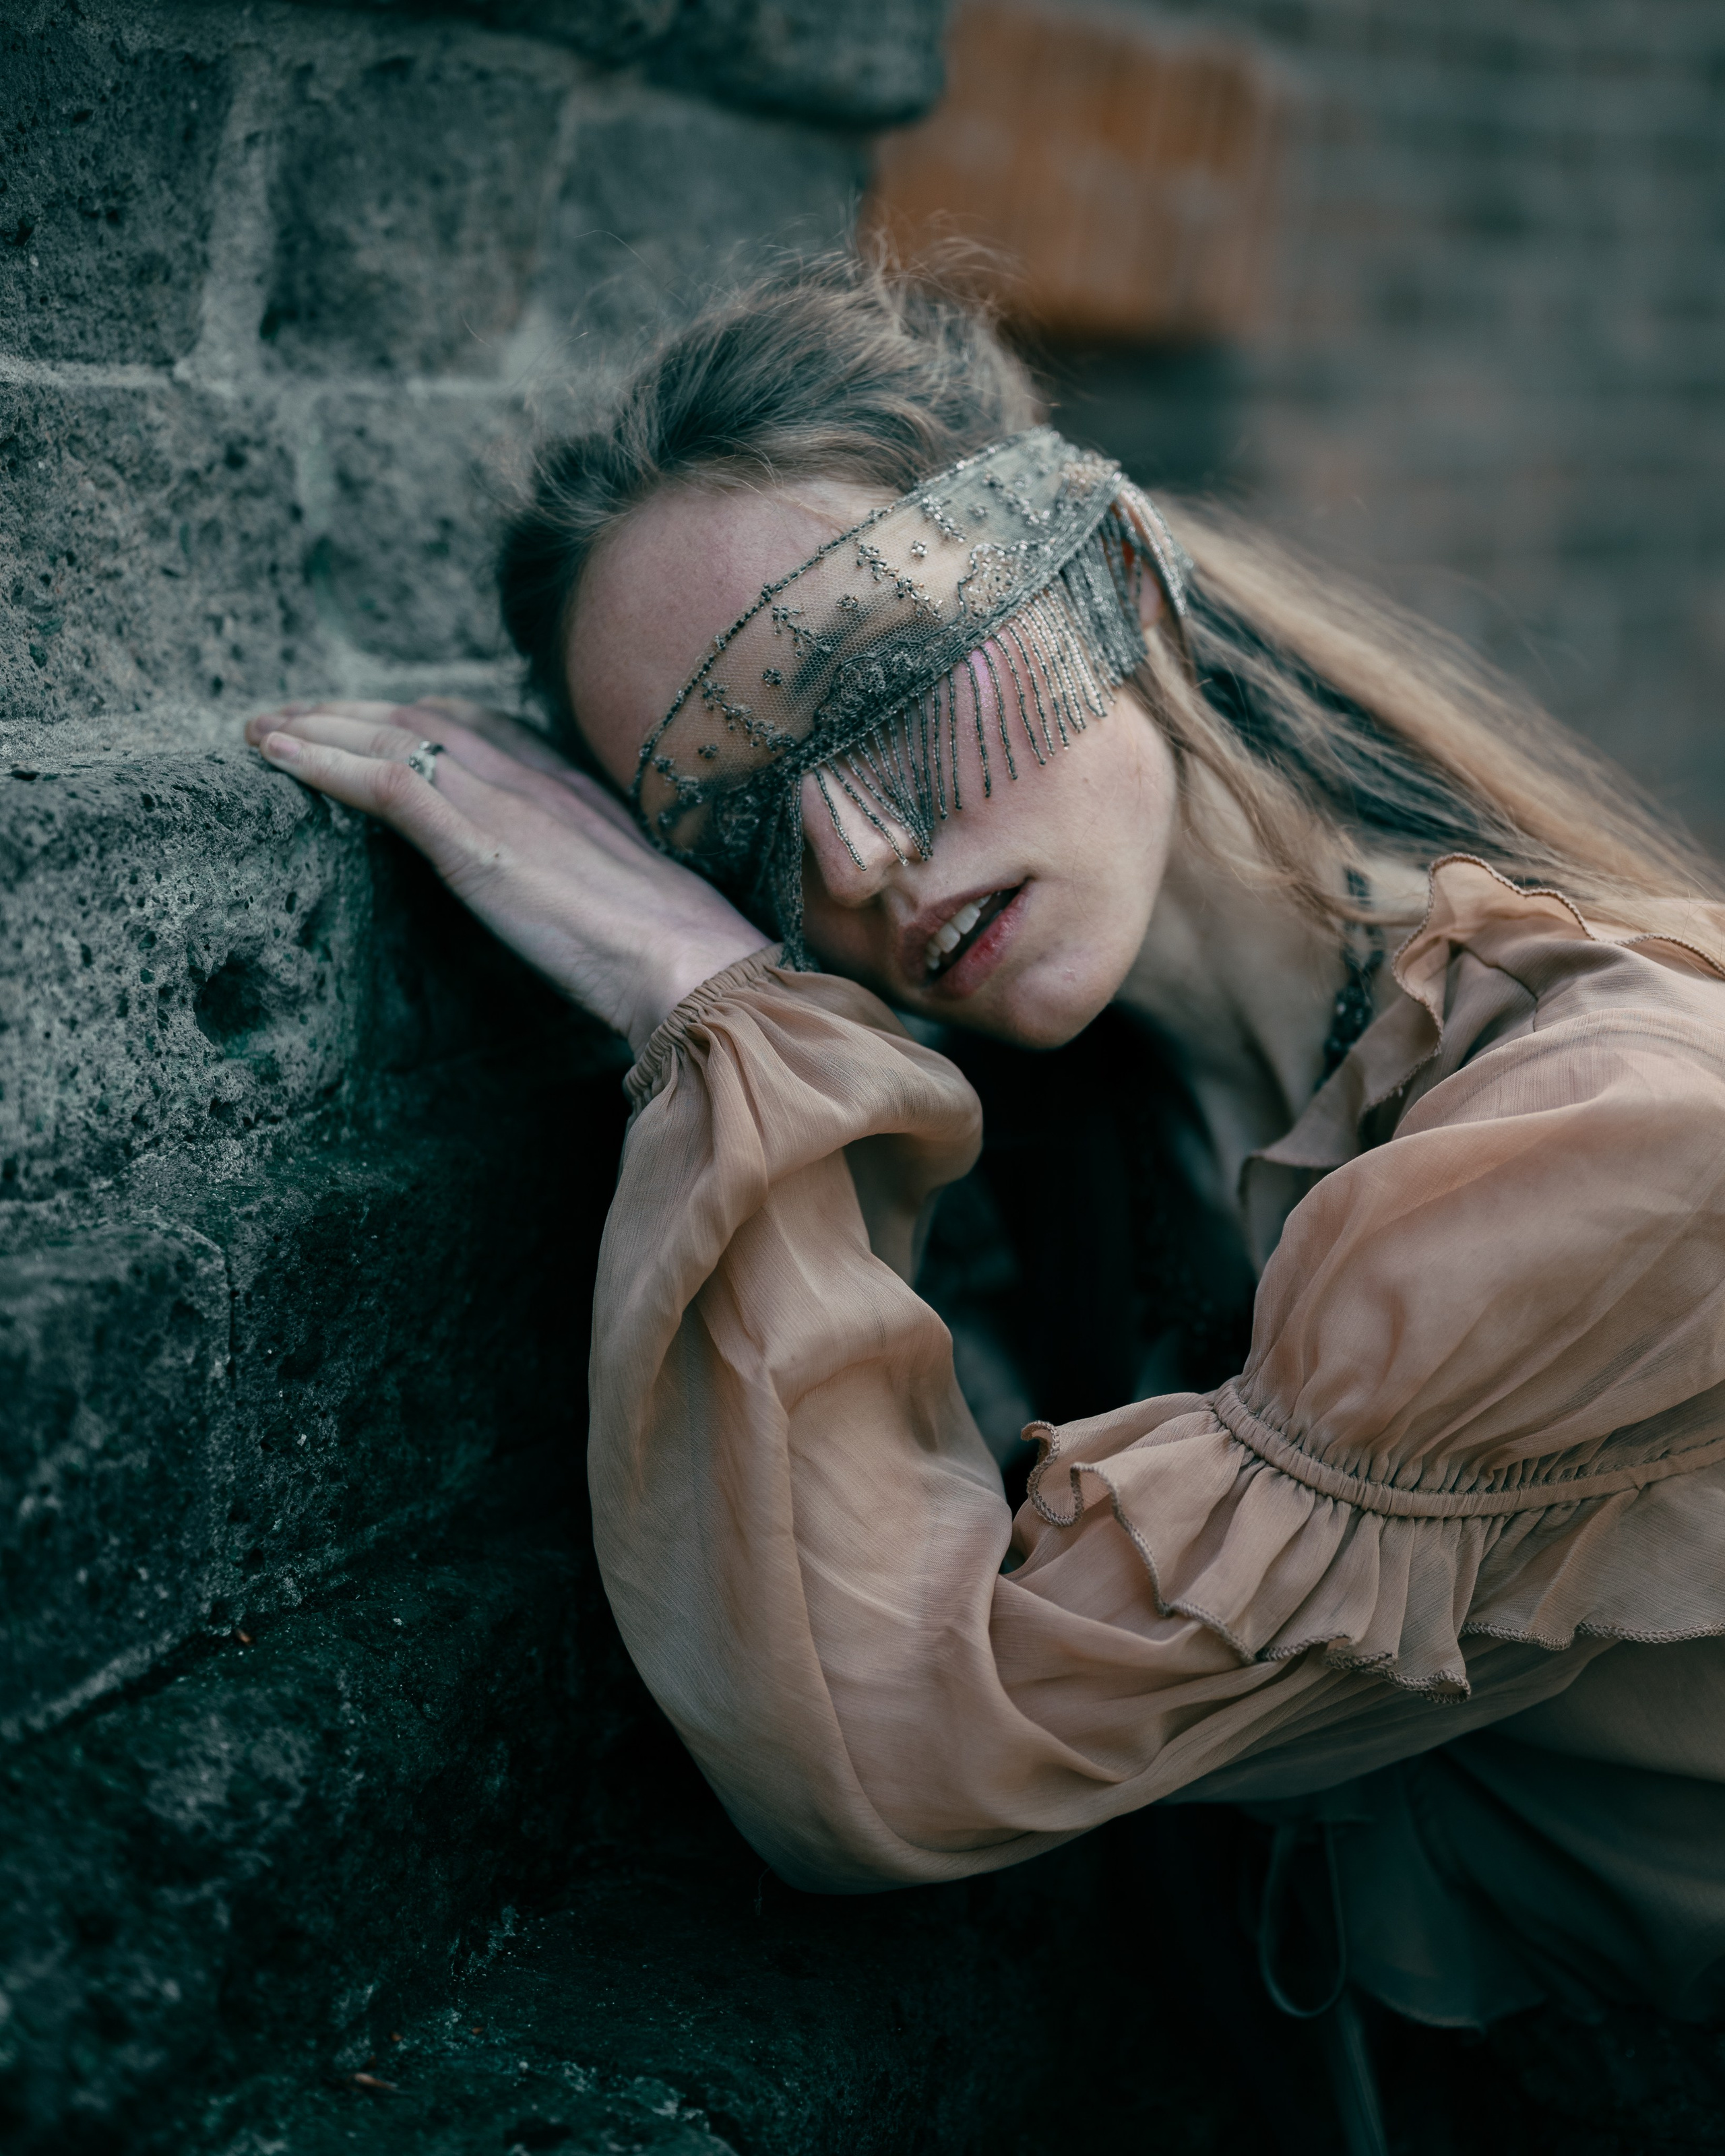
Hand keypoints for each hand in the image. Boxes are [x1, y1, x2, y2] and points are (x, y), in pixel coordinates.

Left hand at [243, 697, 770, 1051]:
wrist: (688, 963)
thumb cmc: (674, 952)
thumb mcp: (633, 898)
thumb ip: (593, 879)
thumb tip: (578, 904)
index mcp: (572, 786)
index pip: (481, 722)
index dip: (417, 713)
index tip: (371, 716)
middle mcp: (532, 776)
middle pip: (423, 716)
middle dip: (350, 709)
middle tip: (289, 713)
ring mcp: (501, 803)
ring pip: (389, 735)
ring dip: (316, 725)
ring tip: (260, 729)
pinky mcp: (472, 841)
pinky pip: (381, 782)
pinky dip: (320, 761)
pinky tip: (275, 758)